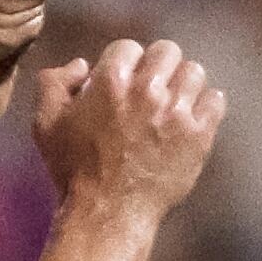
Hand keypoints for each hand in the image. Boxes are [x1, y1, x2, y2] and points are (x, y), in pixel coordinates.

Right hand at [29, 36, 224, 221]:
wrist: (106, 213)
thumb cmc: (74, 170)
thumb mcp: (45, 124)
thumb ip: (54, 83)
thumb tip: (81, 64)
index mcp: (112, 80)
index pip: (129, 47)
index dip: (124, 64)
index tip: (123, 84)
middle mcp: (148, 90)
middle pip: (167, 51)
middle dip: (157, 67)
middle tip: (151, 90)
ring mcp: (177, 112)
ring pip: (194, 72)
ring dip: (182, 84)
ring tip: (172, 103)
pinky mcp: (198, 135)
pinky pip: (215, 100)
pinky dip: (206, 105)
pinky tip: (191, 118)